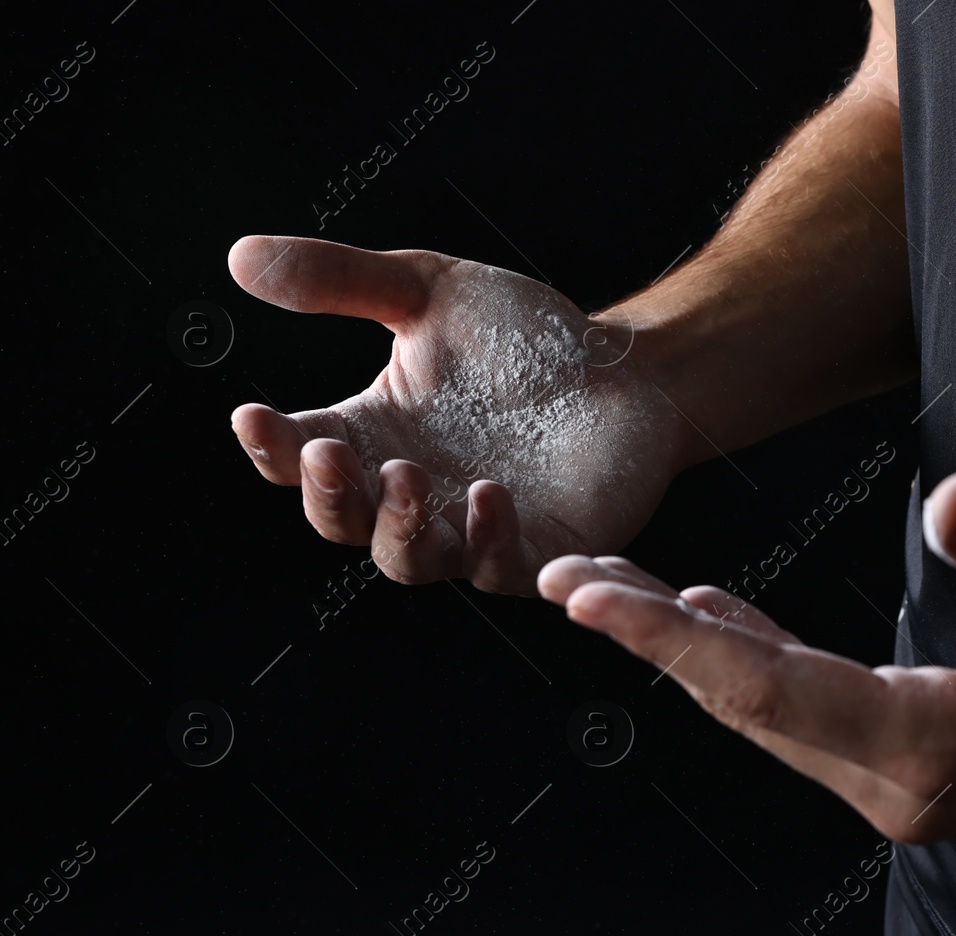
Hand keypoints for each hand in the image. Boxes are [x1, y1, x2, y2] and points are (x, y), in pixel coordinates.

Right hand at [227, 235, 684, 593]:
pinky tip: (490, 497)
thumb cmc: (526, 337)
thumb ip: (342, 279)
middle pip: (342, 521)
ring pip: (410, 558)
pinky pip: (498, 568)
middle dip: (330, 495)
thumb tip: (239, 257)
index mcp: (372, 436)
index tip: (255, 417)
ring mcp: (470, 532)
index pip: (298, 456)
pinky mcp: (536, 553)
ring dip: (399, 526)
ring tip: (408, 478)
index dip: (271, 447)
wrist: (627, 368)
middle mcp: (411, 494)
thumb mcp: (429, 290)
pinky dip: (487, 541)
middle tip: (332, 458)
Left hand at [537, 471, 955, 842]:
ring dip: (691, 652)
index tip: (591, 596)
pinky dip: (752, 662)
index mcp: (945, 749)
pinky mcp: (920, 759)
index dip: (673, 642)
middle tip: (563, 579)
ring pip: (772, 711)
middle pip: (751, 706)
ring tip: (610, 593)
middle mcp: (910, 784)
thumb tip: (950, 500)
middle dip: (653, 644)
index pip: (777, 691)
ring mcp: (912, 781)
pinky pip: (811, 710)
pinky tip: (709, 617)